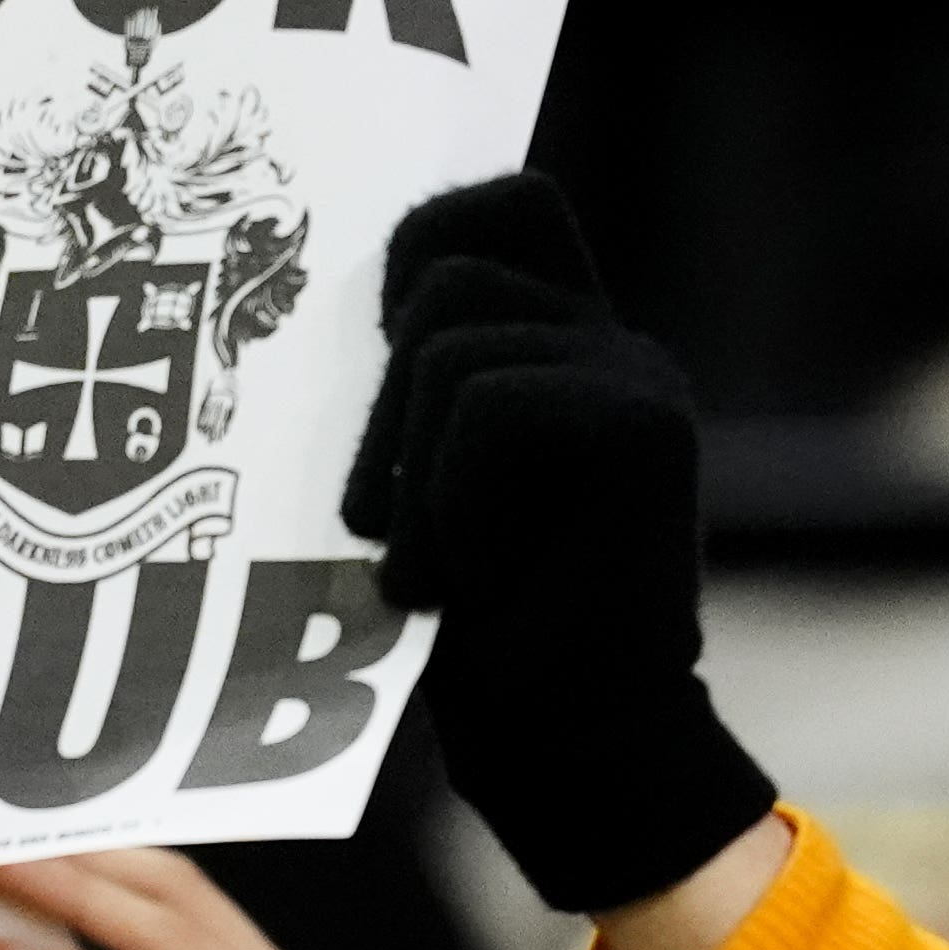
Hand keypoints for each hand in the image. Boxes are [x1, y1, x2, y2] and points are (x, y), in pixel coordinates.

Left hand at [343, 173, 780, 937]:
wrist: (567, 745)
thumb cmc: (477, 627)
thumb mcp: (423, 482)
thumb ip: (415, 388)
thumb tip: (302, 295)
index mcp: (567, 343)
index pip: (504, 204)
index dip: (423, 241)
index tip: (376, 344)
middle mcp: (615, 343)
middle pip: (448, 274)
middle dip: (383, 398)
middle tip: (377, 519)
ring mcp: (638, 379)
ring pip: (455, 346)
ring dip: (408, 467)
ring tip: (423, 566)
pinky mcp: (646, 429)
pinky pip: (490, 408)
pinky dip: (449, 501)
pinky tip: (462, 580)